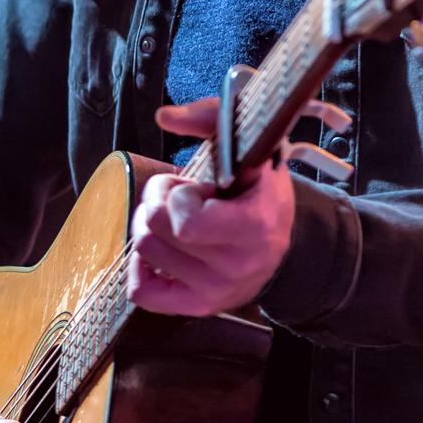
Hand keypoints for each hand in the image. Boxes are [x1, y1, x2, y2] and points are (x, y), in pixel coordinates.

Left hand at [128, 97, 295, 316]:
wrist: (281, 235)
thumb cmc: (259, 185)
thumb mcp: (247, 144)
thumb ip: (209, 118)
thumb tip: (163, 116)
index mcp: (255, 226)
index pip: (187, 223)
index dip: (179, 195)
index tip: (197, 185)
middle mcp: (237, 266)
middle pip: (155, 229)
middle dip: (158, 199)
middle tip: (180, 193)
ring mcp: (217, 291)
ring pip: (145, 251)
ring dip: (152, 225)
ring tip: (177, 217)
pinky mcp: (199, 306)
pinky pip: (144, 293)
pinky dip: (140, 267)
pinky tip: (159, 248)